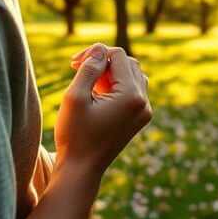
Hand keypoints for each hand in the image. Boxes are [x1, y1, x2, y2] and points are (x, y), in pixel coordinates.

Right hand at [55, 43, 151, 173]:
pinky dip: (116, 86)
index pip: (118, 55)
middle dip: (104, 62)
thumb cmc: (75, 134)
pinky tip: (96, 95)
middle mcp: (144, 102)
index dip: (95, 53)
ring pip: (132, 75)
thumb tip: (100, 49)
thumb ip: (89, 68)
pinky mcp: (139, 118)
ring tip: (88, 83)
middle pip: (128, 63)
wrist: (81, 169)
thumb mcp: (75, 97)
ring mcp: (144, 112)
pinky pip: (132, 90)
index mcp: (131, 96)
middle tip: (78, 70)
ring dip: (110, 73)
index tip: (73, 64)